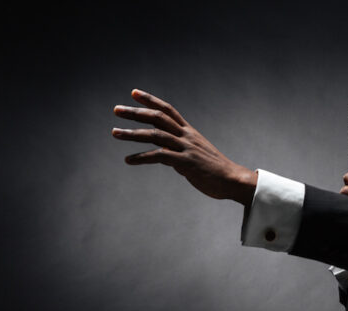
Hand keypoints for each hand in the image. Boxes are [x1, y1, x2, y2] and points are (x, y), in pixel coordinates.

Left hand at [112, 89, 256, 205]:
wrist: (233, 180)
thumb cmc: (215, 170)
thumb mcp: (197, 155)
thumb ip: (181, 153)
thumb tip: (168, 158)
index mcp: (189, 132)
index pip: (168, 110)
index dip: (151, 100)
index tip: (134, 93)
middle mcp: (186, 136)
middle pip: (158, 117)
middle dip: (135, 112)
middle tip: (116, 109)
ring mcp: (186, 148)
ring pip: (155, 135)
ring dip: (132, 133)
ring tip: (115, 133)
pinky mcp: (185, 162)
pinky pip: (159, 156)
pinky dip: (141, 158)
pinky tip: (128, 160)